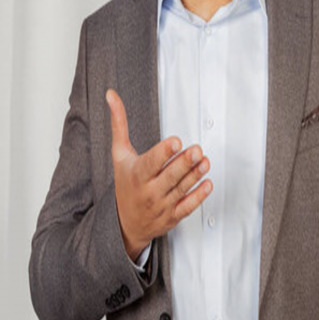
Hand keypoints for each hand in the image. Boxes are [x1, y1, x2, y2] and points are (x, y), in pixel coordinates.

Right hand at [105, 88, 212, 260]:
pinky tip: (207, 183)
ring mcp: (162, 204)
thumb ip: (119, 124)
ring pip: (181, 189)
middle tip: (197, 150)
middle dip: (184, 163)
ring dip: (195, 175)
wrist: (124, 224)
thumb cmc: (125, 184)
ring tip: (205, 161)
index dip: (164, 152)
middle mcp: (149, 190)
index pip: (151, 163)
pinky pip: (187, 207)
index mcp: (136, 174)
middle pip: (169, 176)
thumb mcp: (119, 154)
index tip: (176, 141)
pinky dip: (198, 196)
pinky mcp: (173, 216)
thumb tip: (111, 95)